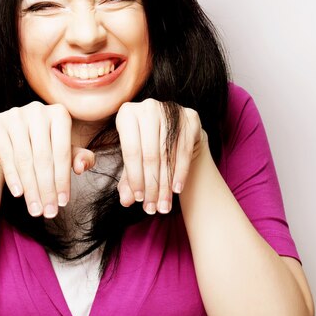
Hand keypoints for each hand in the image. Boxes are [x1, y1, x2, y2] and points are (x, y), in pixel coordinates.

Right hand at [0, 101, 94, 218]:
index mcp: (59, 113)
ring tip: (35, 210)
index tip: (63, 203)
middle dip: (47, 189)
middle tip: (48, 212)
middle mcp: (38, 110)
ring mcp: (15, 115)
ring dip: (31, 188)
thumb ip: (78, 157)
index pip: (63, 151)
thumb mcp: (61, 149)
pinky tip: (19, 194)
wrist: (3, 136)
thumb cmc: (40, 144)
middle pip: (43, 157)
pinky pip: (6, 155)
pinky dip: (13, 177)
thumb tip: (82, 167)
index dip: (64, 179)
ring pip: (25, 159)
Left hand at [115, 99, 206, 214]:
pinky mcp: (190, 116)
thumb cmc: (147, 146)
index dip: (135, 178)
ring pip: (168, 154)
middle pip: (150, 154)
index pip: (131, 151)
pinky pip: (184, 150)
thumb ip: (128, 180)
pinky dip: (180, 172)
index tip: (138, 199)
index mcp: (127, 113)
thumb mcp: (133, 160)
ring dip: (165, 184)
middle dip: (151, 185)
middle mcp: (148, 107)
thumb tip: (126, 200)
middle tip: (152, 208)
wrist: (175, 131)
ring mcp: (170, 109)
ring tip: (163, 205)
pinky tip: (176, 189)